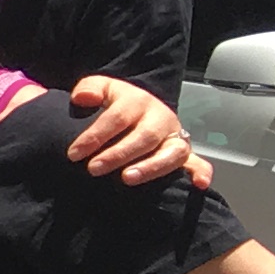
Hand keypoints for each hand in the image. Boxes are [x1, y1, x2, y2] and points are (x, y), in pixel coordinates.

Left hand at [63, 76, 201, 187]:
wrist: (143, 107)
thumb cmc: (116, 102)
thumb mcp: (103, 89)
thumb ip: (90, 88)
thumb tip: (82, 97)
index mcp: (137, 101)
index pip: (116, 118)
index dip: (95, 136)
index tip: (74, 154)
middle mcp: (159, 118)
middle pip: (143, 137)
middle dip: (118, 154)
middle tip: (94, 169)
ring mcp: (174, 135)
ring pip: (171, 152)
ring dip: (151, 167)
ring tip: (127, 179)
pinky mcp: (185, 151)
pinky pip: (199, 162)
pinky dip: (200, 172)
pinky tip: (198, 185)